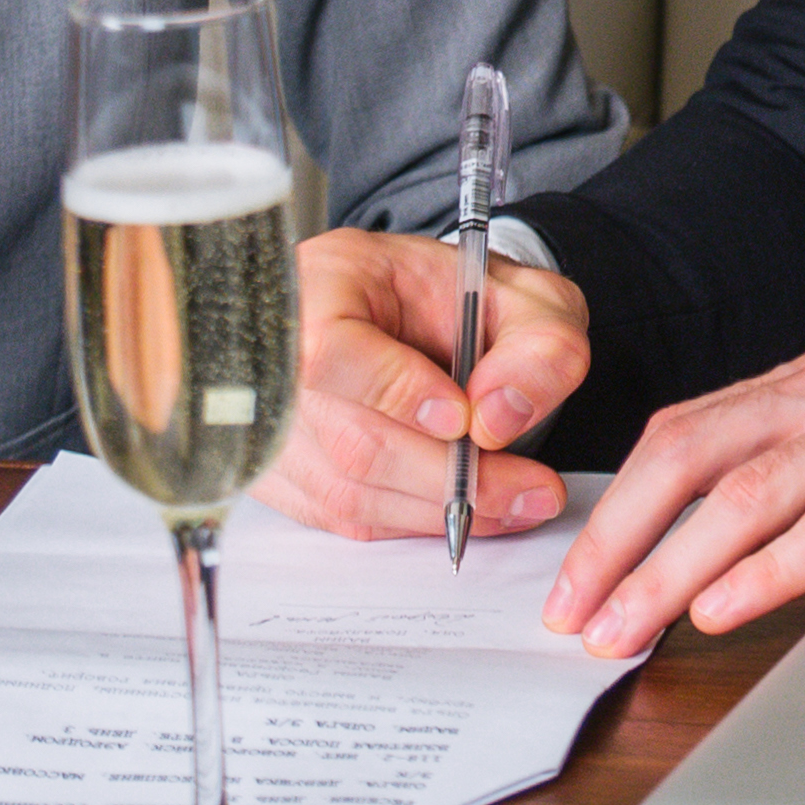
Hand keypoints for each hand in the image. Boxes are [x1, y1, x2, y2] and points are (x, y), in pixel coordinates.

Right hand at [263, 227, 583, 544]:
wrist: (410, 312)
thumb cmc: (454, 298)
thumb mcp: (522, 294)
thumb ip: (536, 343)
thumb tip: (500, 416)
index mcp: (322, 286)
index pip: (332, 350)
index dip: (399, 392)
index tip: (465, 418)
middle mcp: (277, 357)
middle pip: (351, 439)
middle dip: (451, 475)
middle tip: (528, 488)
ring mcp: (269, 423)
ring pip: (349, 491)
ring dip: (439, 508)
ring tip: (512, 502)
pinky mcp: (281, 474)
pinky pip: (344, 516)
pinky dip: (411, 519)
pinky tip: (464, 507)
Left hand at [544, 334, 804, 656]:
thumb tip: (726, 545)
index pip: (688, 432)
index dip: (620, 504)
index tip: (580, 572)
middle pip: (691, 455)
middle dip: (619, 538)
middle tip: (574, 610)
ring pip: (745, 492)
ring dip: (669, 567)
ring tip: (626, 626)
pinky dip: (766, 569)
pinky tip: (723, 607)